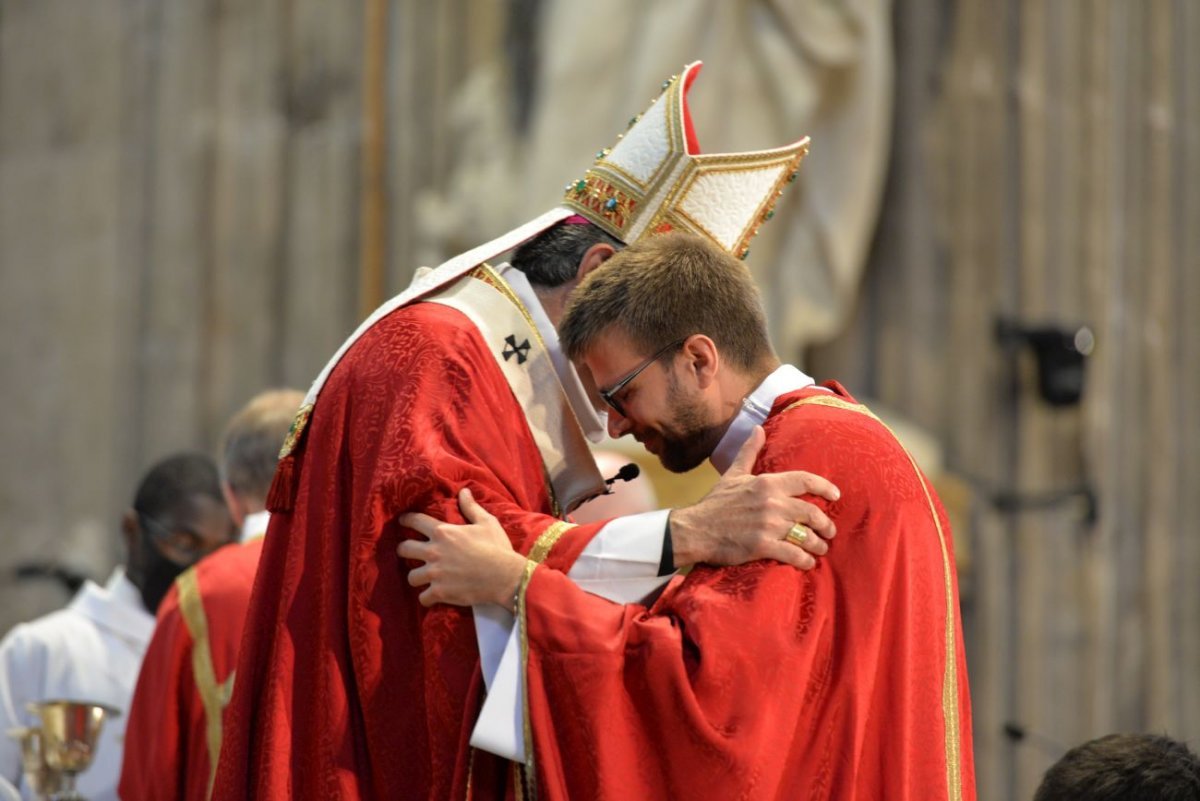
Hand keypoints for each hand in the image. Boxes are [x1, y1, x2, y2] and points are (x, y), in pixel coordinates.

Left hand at [397, 489, 527, 609]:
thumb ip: (471, 507)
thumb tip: (464, 491)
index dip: (406, 520)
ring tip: (423, 577)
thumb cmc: (496, 548)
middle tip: (409, 552)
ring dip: (417, 576)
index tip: (403, 521)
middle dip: (404, 550)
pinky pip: (423, 598)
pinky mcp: (440, 592)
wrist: (505, 577)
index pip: (415, 521)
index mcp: (443, 532)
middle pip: (404, 549)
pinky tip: (433, 596)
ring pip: (411, 576)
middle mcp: (434, 552)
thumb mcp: (487, 523)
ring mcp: (435, 574)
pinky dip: (427, 598)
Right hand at [668, 426, 839, 569]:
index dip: (825, 487)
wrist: (695, 529)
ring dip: (818, 544)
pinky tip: (807, 563)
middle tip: (830, 531)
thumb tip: (758, 429)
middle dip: (826, 524)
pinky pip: (793, 554)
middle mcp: (772, 502)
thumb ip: (749, 452)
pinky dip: (804, 560)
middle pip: (811, 512)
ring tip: (820, 549)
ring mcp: (768, 525)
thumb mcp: (733, 474)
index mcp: (767, 483)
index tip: (836, 496)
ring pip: (806, 535)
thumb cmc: (715, 503)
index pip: (805, 480)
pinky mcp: (763, 546)